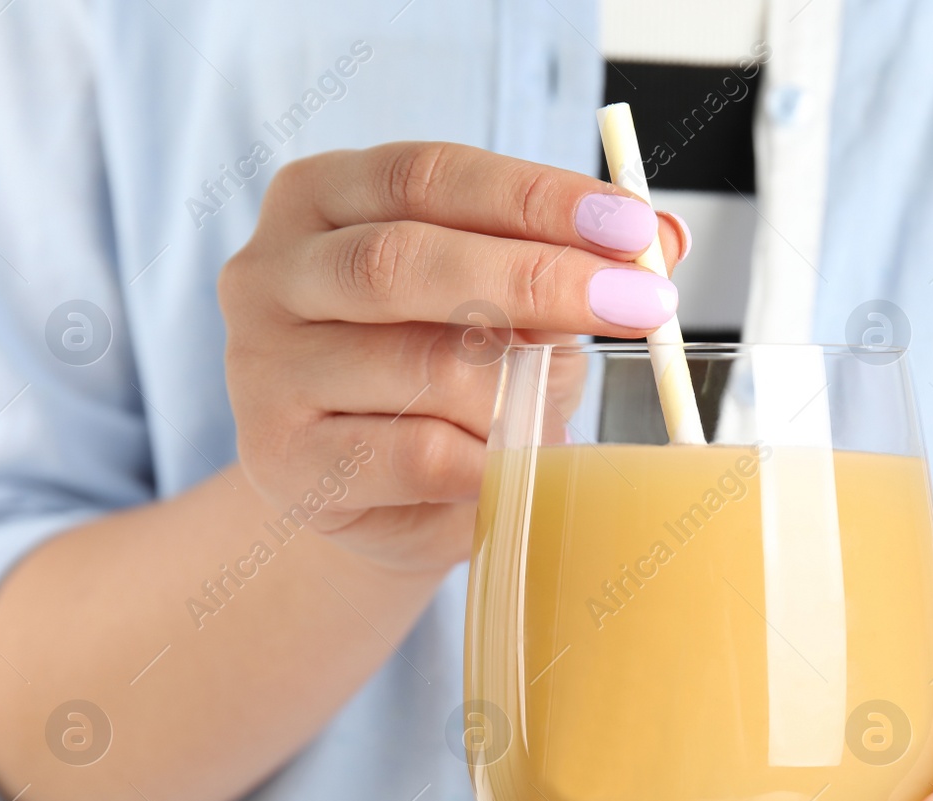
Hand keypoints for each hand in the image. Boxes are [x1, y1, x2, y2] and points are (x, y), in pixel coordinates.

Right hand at [218, 142, 684, 572]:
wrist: (366, 492)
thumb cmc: (438, 374)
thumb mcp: (504, 303)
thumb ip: (573, 261)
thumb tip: (668, 237)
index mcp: (320, 196)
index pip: (430, 176)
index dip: (536, 198)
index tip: (633, 230)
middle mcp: (271, 271)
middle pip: (406, 260)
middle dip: (538, 280)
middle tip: (639, 306)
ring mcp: (263, 368)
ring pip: (419, 366)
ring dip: (518, 392)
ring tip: (560, 414)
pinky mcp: (281, 460)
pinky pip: (413, 456)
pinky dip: (489, 461)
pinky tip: (520, 463)